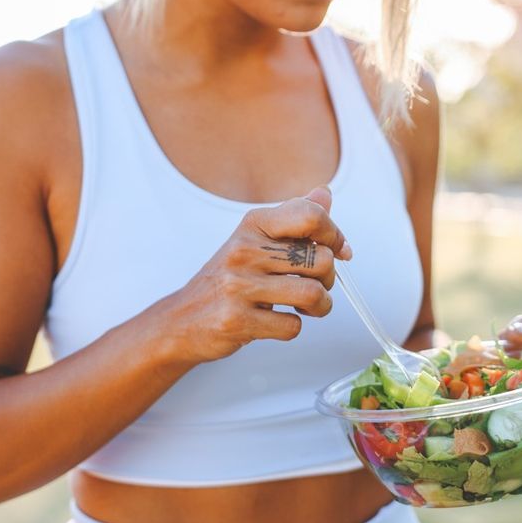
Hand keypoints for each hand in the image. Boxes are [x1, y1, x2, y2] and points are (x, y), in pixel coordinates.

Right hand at [167, 186, 350, 363]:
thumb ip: (293, 219)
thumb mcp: (255, 241)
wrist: (182, 320)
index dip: (335, 234)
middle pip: (321, 259)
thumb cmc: (226, 280)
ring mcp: (239, 286)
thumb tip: (325, 194)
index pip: (311, 215)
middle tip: (315, 285)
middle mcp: (245, 250)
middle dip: (329, 278)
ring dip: (320, 306)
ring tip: (306, 307)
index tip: (339, 249)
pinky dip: (293, 327)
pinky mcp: (238, 320)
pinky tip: (277, 321)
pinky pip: (293, 326)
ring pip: (313, 294)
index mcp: (253, 225)